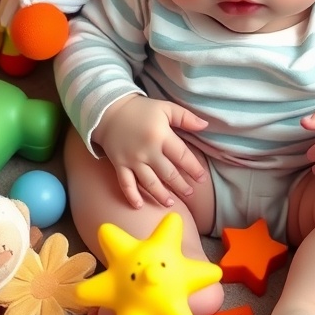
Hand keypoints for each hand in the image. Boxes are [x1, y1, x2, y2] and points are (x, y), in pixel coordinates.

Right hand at [93, 96, 208, 207]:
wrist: (109, 110)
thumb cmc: (141, 109)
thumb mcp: (166, 108)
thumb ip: (186, 117)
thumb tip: (205, 125)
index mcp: (161, 135)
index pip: (182, 156)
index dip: (194, 168)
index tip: (202, 178)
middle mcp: (147, 150)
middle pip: (168, 173)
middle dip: (181, 186)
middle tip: (190, 193)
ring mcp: (132, 159)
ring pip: (149, 182)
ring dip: (161, 195)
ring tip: (170, 203)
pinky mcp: (119, 165)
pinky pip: (126, 184)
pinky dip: (132, 196)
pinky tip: (139, 206)